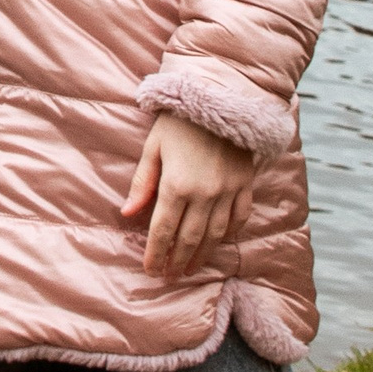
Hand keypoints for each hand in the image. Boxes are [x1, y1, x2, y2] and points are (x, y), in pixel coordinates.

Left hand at [122, 111, 257, 279]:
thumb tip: (127, 215)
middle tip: (169, 276)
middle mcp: (204, 193)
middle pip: (189, 238)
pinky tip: (219, 242)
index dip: (156, 253)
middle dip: (177, 260)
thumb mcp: (153, 147)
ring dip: (202, 255)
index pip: (163, 230)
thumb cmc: (179, 120)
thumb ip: (141, 183)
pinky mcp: (245, 183)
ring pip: (215, 234)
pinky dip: (230, 233)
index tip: (151, 270)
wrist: (221, 96)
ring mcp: (228, 190)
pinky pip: (240, 217)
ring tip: (191, 269)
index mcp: (176, 184)